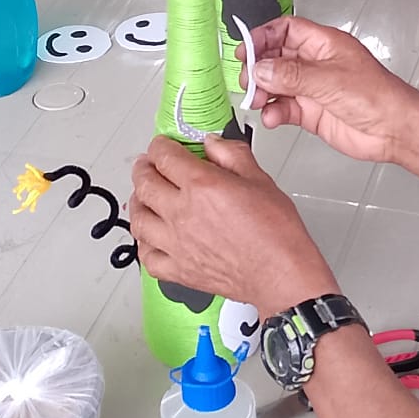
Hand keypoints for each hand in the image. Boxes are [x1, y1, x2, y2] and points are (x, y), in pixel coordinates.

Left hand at [130, 135, 337, 318]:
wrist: (280, 274)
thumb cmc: (275, 231)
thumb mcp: (259, 178)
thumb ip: (231, 154)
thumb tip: (212, 143)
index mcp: (201, 185)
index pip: (164, 156)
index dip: (159, 146)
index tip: (162, 146)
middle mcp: (182, 213)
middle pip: (144, 183)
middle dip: (143, 168)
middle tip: (148, 165)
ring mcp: (176, 244)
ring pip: (138, 219)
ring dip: (138, 203)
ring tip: (145, 196)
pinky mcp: (178, 270)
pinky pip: (146, 255)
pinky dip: (144, 243)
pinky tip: (152, 235)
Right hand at [245, 18, 418, 163]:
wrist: (394, 130)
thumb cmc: (378, 96)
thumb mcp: (330, 80)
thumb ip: (292, 74)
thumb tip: (261, 68)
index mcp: (323, 44)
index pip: (285, 30)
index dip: (263, 36)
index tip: (246, 50)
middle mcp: (315, 63)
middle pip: (275, 57)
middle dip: (258, 67)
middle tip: (248, 80)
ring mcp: (312, 88)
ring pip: (276, 84)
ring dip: (262, 92)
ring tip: (257, 100)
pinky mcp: (311, 112)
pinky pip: (283, 108)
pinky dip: (273, 112)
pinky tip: (272, 117)